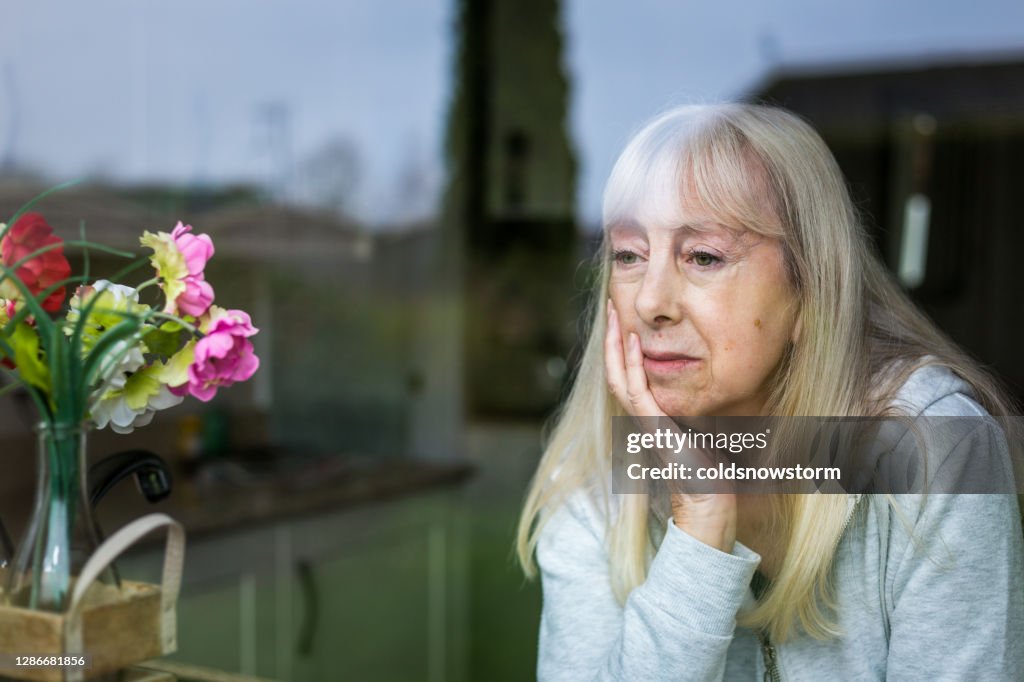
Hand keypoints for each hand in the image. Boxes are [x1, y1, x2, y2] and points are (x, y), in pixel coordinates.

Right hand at [604, 299, 736, 552]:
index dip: (622, 348)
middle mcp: (642, 418)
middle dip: (612, 338)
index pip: (628, 375)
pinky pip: (636, 391)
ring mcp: (645, 423)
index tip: (624, 320)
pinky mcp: (653, 428)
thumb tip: (714, 386)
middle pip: (616, 371)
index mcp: (650, 417)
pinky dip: (632, 366)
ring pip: (619, 378)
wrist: (709, 502)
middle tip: (612, 306)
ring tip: (614, 318)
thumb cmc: (711, 472)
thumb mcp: (705, 428)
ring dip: (615, 346)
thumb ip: (700, 408)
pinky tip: (634, 343)